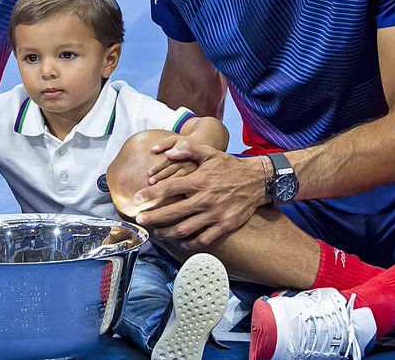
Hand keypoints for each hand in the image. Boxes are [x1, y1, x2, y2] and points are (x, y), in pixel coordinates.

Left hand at [132, 140, 263, 249]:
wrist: (257, 180)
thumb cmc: (230, 166)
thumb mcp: (210, 152)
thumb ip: (188, 150)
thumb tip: (168, 152)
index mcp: (198, 181)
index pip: (168, 188)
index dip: (150, 194)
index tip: (136, 199)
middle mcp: (204, 199)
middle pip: (172, 212)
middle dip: (153, 217)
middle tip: (140, 220)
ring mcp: (214, 214)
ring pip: (185, 229)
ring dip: (167, 233)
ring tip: (156, 233)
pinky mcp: (224, 226)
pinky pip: (203, 239)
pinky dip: (189, 243)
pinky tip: (180, 242)